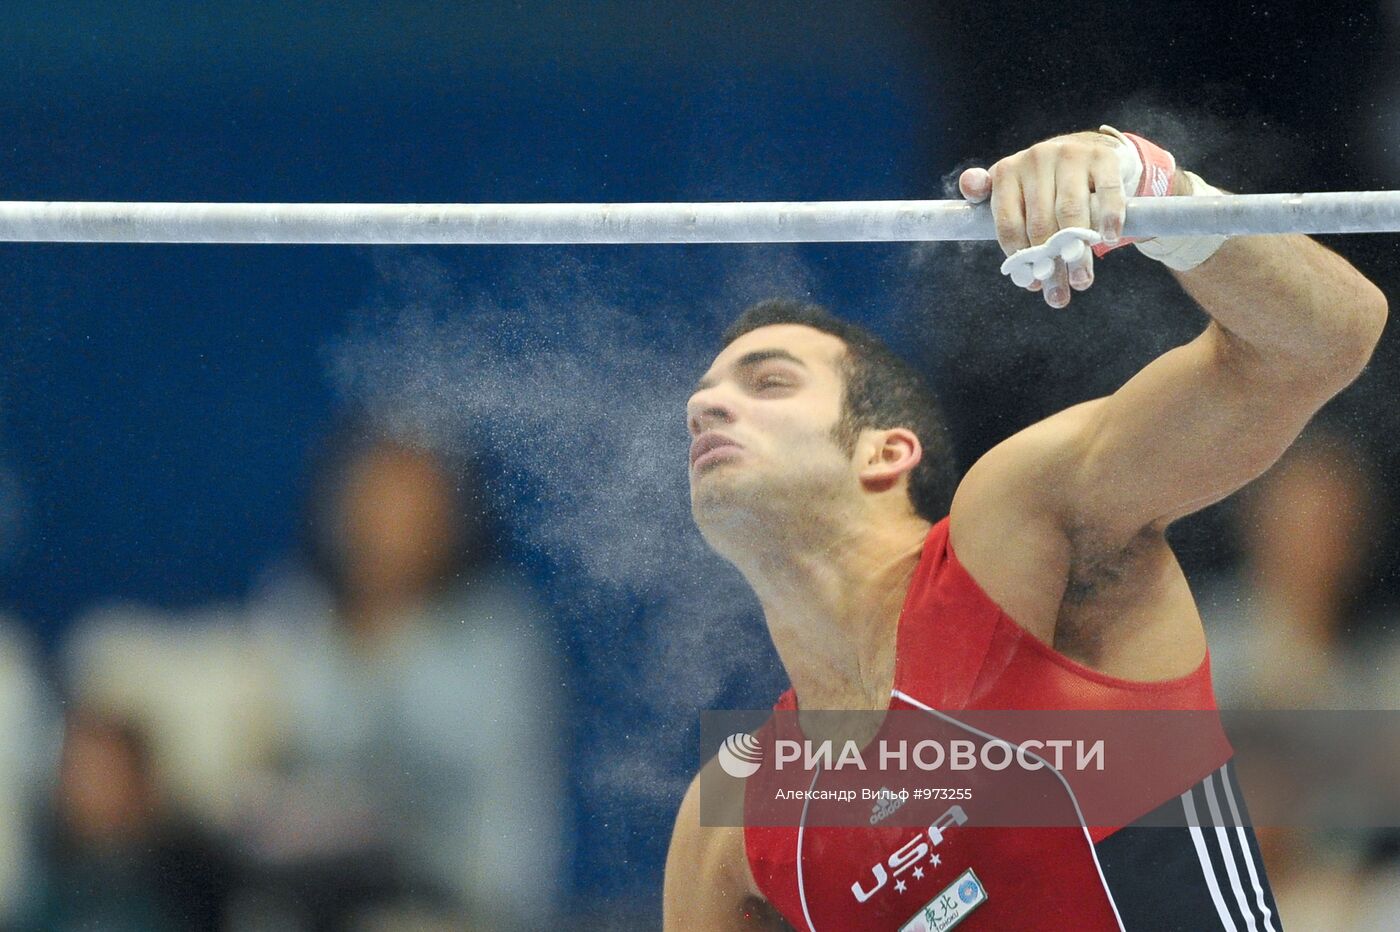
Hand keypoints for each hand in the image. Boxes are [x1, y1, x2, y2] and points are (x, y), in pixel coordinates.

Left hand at [959, 132, 1127, 307]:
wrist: (1087, 152)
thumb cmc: (1048, 188)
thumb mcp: (1020, 200)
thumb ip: (1015, 235)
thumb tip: (1031, 283)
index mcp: (1006, 173)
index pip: (1008, 223)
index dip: (1020, 258)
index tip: (1033, 283)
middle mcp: (1034, 158)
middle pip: (1040, 222)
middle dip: (1050, 263)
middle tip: (1059, 295)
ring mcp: (1068, 154)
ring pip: (1070, 211)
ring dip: (1077, 252)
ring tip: (1081, 281)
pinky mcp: (1102, 156)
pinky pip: (1107, 192)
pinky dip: (1109, 217)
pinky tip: (1110, 239)